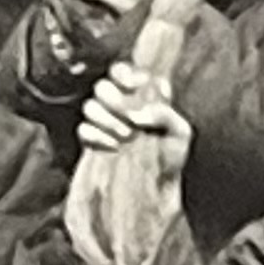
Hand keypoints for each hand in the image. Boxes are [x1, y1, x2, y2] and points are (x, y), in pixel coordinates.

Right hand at [66, 67, 192, 264]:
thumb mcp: (180, 134)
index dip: (124, 74)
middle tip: (132, 123)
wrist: (157, 193)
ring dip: (107, 120)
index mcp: (140, 97)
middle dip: (116, 102)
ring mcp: (104, 125)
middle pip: (102, 87)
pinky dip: (96, 137)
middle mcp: (120, 107)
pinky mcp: (92, 144)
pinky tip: (112, 148)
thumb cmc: (170, 160)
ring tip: (126, 138)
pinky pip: (83, 130)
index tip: (135, 86)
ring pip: (90, 107)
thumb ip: (165, 115)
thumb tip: (139, 112)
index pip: (122, 71)